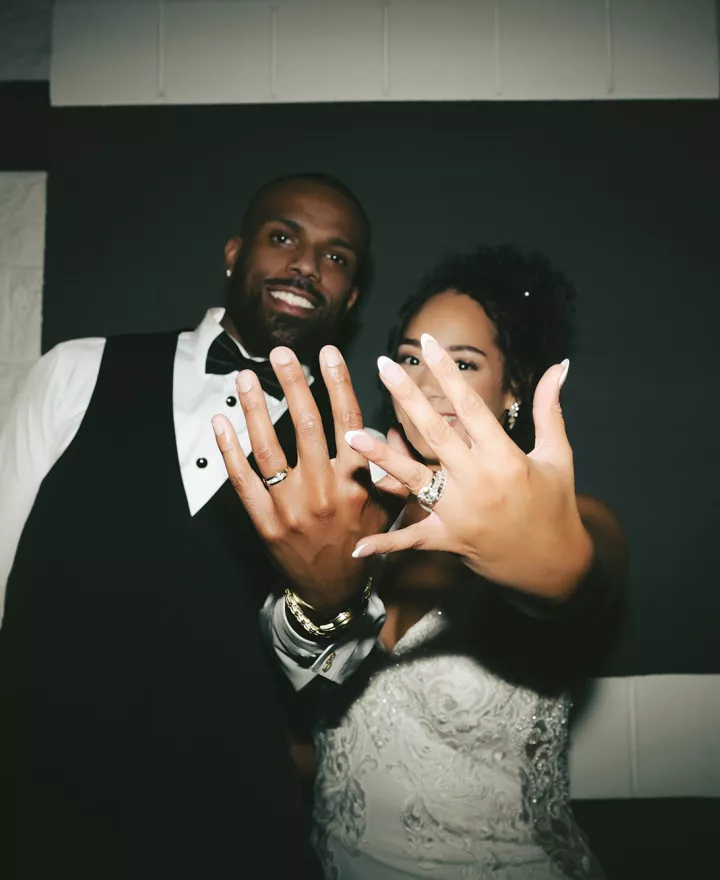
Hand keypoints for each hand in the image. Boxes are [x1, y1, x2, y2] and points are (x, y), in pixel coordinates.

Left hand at [212, 345, 406, 615]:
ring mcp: (291, 505)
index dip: (337, 383)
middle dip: (294, 383)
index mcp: (357, 482)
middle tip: (281, 353)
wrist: (332, 591)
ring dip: (257, 407)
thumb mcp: (390, 509)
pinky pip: (243, 479)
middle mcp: (324, 489)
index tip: (328, 353)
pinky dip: (230, 450)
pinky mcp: (265, 520)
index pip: (348, 421)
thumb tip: (391, 430)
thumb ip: (392, 469)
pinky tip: (221, 422)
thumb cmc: (362, 544)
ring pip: (270, 446)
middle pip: (306, 424)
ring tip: (248, 376)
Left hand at [345, 334, 593, 600]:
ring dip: (381, 457)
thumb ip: (550, 409)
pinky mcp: (448, 539)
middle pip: (435, 433)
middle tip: (384, 366)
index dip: (447, 372)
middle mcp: (478, 482)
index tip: (428, 343)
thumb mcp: (558, 456)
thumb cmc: (555, 505)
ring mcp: (459, 513)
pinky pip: (412, 539)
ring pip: (413, 480)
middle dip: (408, 397)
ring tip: (351, 435)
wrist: (555, 566)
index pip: (470, 406)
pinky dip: (386, 544)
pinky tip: (357, 545)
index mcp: (505, 458)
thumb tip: (560, 365)